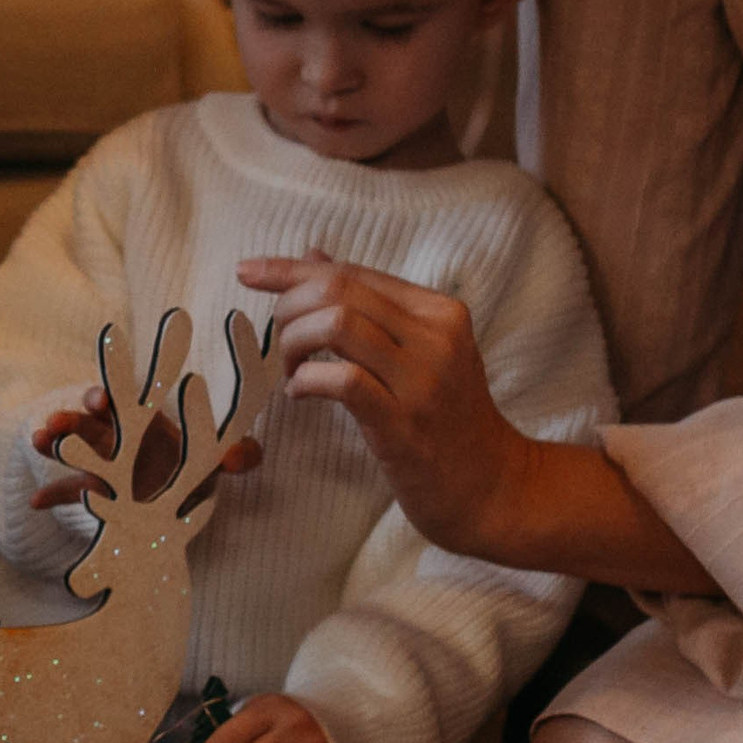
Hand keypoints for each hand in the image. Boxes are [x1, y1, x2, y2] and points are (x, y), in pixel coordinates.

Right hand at [27, 385, 263, 511]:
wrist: (179, 500)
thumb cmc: (193, 470)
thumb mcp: (214, 463)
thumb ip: (236, 457)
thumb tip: (250, 457)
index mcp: (148, 424)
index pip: (127, 403)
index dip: (112, 396)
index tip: (101, 401)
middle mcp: (121, 438)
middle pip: (91, 423)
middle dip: (72, 419)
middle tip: (55, 423)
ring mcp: (103, 465)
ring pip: (73, 450)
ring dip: (54, 444)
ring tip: (39, 441)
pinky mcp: (94, 492)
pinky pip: (69, 492)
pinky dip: (52, 495)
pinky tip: (35, 502)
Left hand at [239, 254, 535, 563]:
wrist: (493, 486)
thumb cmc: (449, 416)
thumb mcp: (421, 349)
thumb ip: (370, 303)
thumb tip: (313, 256)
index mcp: (440, 311)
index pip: (353, 272)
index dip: (292, 270)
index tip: (250, 272)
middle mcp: (436, 337)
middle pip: (340, 290)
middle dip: (289, 305)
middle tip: (279, 337)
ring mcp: (422, 381)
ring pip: (337, 324)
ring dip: (295, 342)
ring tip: (292, 369)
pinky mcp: (404, 425)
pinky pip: (342, 381)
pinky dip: (307, 381)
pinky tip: (300, 394)